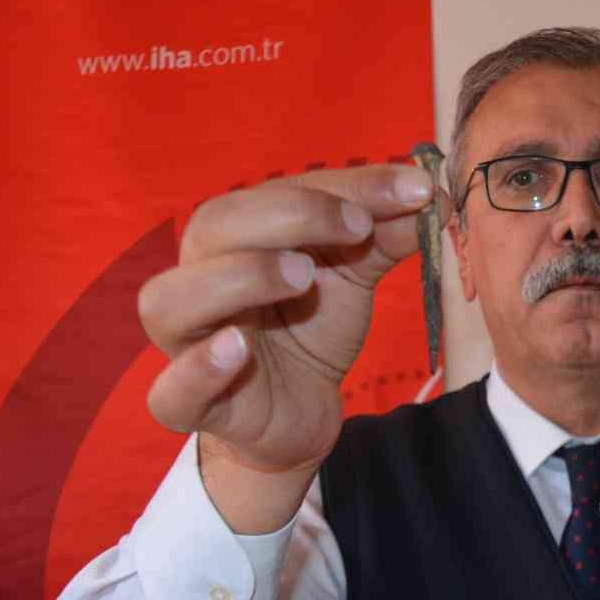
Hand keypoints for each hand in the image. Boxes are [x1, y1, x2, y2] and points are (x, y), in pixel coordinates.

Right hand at [138, 165, 441, 476]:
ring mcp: (189, 342)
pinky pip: (170, 390)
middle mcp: (202, 278)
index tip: (410, 189)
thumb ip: (385, 234)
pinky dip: (199, 368)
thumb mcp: (353, 275)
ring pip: (172, 300)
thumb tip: (429, 194)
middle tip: (358, 227)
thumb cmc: (311, 328)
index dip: (344, 186)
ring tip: (301, 277)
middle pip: (214, 226)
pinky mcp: (193, 404)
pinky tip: (238, 350)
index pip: (277, 191)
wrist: (301, 413)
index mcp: (238, 236)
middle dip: (290, 216)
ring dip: (239, 277)